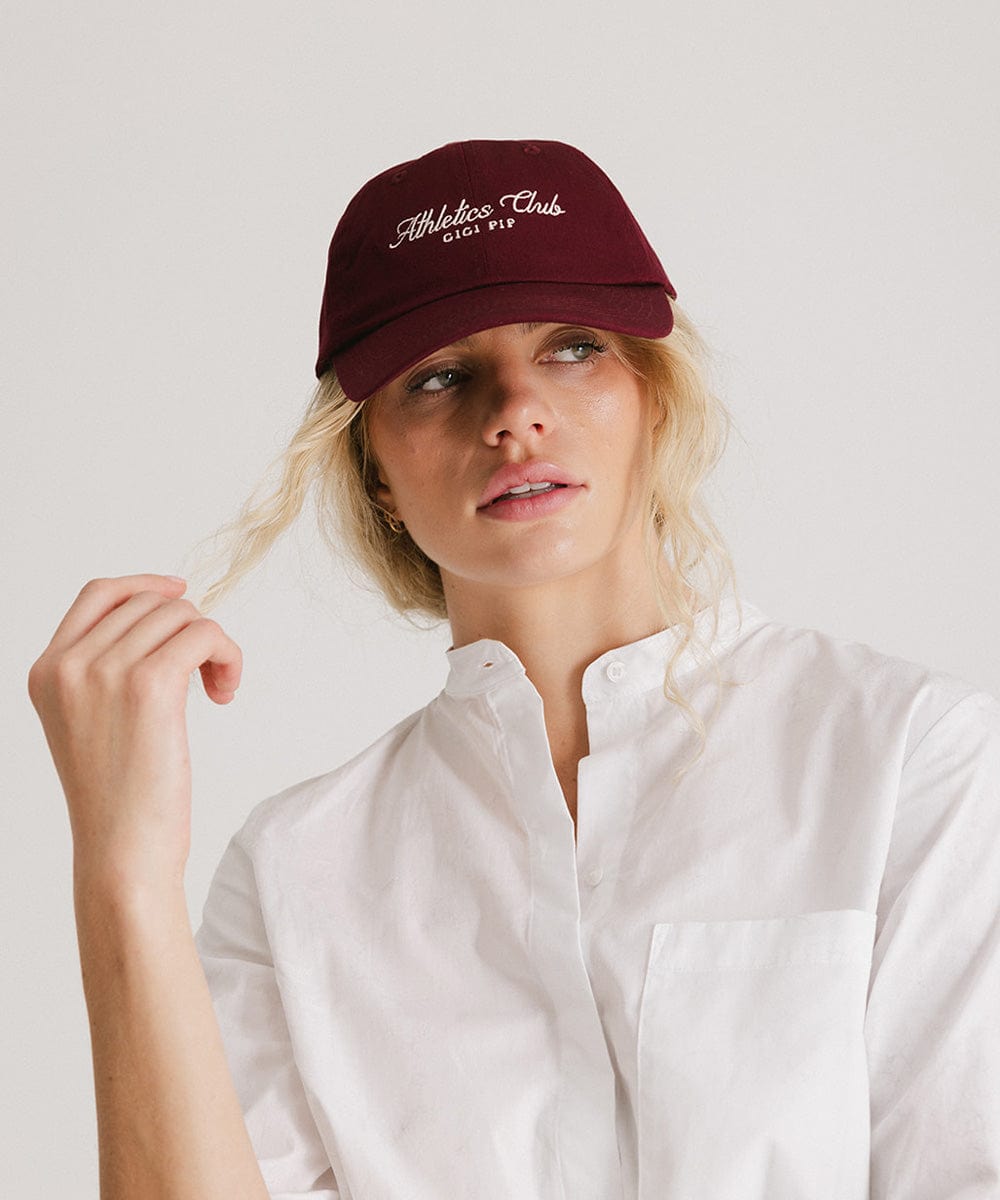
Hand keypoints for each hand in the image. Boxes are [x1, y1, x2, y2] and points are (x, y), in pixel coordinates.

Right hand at [27, 574, 242, 892]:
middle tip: (207, 676)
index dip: (146, 586)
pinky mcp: (149, 685)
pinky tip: (224, 693)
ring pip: (183, 616)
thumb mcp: (91, 723)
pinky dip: (228, 656)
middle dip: (190, 629)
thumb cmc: (118, 798)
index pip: (99, 594)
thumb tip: (166, 616)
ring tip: (218, 688)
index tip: (182, 596)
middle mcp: (69, 664)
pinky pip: (206, 635)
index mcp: (46, 671)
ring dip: (214, 646)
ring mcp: (105, 671)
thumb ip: (106, 671)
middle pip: (151, 604)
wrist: (122, 852)